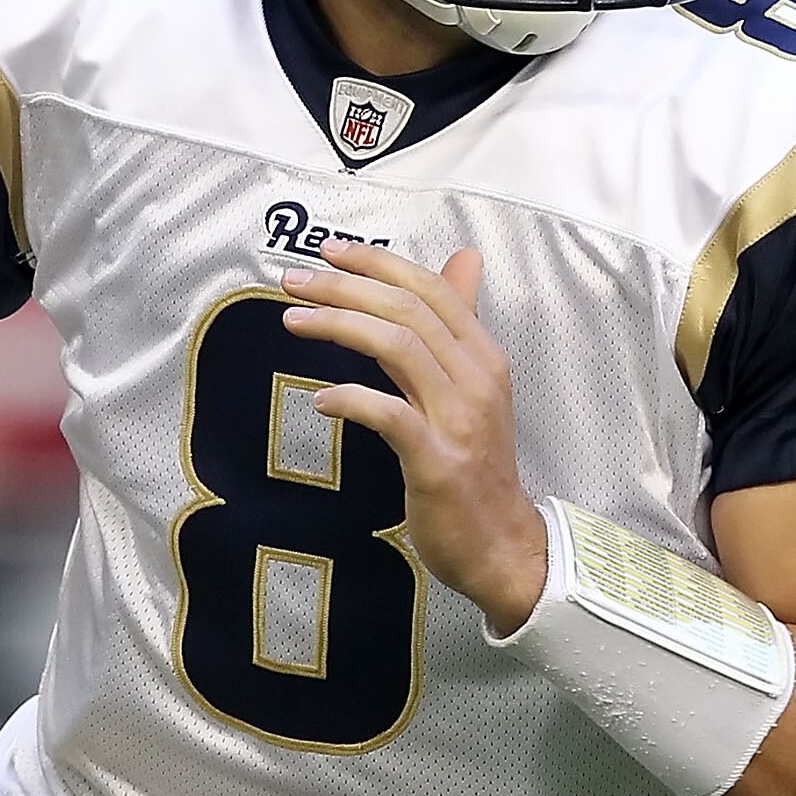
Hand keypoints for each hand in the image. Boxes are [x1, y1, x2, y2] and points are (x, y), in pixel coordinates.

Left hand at [281, 241, 547, 630]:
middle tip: (294, 280)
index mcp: (484, 356)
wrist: (502, 543)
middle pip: (408, 310)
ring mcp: (459, 420)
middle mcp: (476, 379)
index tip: (330, 252)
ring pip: (398, 348)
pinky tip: (322, 399)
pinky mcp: (437, 462)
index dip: (378, 263)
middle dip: (345, 286)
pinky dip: (352, 399)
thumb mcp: (474, 387)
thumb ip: (458, 326)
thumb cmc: (478, 466)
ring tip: (293, 321)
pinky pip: (390, 416)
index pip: (431, 290)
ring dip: (340, 326)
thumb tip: (463, 259)